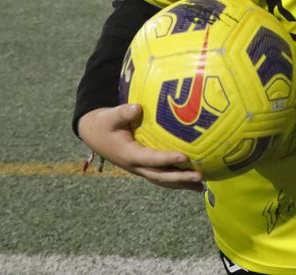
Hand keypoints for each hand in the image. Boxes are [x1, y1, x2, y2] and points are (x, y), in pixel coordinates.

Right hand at [77, 104, 203, 190]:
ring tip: (200, 186)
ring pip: (162, 180)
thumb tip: (138, 108)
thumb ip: (123, 112)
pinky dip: (176, 181)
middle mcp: (136, 166)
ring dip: (181, 184)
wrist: (94, 134)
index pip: (151, 159)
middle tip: (200, 177)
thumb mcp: (110, 116)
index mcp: (129, 155)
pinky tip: (190, 182)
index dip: (168, 159)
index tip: (185, 157)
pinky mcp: (143, 167)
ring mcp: (139, 169)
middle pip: (160, 176)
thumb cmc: (104, 123)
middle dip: (180, 178)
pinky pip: (161, 176)